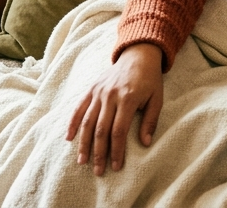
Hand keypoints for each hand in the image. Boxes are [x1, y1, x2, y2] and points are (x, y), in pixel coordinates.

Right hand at [66, 42, 163, 175]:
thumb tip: (145, 143)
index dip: (116, 151)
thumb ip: (150, 120)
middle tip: (98, 171)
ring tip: (82, 161)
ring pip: (87, 121)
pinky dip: (73, 123)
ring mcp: (98, 92)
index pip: (118, 131)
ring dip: (83, 143)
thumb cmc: (150, 79)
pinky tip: (69, 138)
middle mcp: (110, 95)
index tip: (116, 166)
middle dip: (99, 153)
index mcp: (127, 98)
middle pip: (100, 129)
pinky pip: (79, 108)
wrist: (138, 54)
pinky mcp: (91, 89)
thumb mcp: (157, 98)